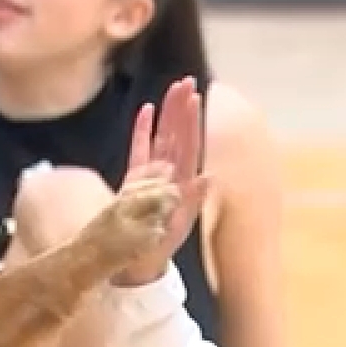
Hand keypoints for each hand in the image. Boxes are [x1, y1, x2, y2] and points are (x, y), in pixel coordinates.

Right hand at [110, 77, 209, 286]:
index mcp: (181, 182)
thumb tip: (210, 177)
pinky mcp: (134, 181)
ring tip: (171, 90)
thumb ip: (193, 200)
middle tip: (187, 81)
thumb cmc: (158, 249)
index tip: (196, 96)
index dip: (192, 120)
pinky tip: (146, 111)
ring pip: (160, 137)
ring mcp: (151, 176)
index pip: (188, 144)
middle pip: (176, 135)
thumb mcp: (179, 225)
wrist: (137, 264)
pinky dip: (142, 130)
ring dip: (166, 114)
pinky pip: (139, 149)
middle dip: (181, 108)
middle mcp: (168, 175)